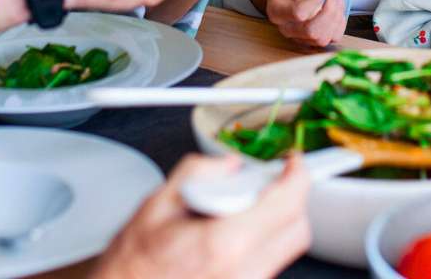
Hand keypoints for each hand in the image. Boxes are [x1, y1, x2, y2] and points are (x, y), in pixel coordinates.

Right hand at [92, 154, 309, 278]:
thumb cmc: (134, 262)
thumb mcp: (157, 203)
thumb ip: (199, 172)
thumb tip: (229, 164)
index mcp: (224, 244)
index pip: (287, 203)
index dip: (297, 175)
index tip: (292, 163)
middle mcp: (243, 272)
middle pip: (297, 230)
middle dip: (289, 200)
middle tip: (266, 184)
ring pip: (285, 249)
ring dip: (273, 223)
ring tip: (237, 214)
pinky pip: (268, 264)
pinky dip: (260, 243)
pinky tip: (230, 236)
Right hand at [253, 0, 346, 47]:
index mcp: (277, 11)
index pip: (299, 13)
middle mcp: (287, 29)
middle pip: (311, 31)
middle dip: (328, 11)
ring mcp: (300, 37)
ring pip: (323, 38)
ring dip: (335, 16)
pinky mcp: (314, 40)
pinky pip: (333, 38)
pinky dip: (339, 23)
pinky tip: (336, 8)